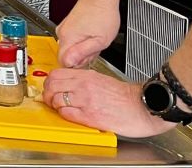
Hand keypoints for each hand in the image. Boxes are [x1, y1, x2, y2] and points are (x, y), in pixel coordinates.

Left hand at [43, 68, 173, 137]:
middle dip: (47, 93)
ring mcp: (86, 101)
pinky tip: (70, 115)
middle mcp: (83, 86)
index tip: (50, 88)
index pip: (55, 74)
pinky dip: (64, 115)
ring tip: (60, 108)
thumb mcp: (101, 80)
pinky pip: (67, 114)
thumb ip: (84, 81)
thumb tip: (68, 84)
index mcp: (86, 76)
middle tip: (50, 99)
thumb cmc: (126, 97)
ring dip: (54, 105)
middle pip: (51, 86)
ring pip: (55, 99)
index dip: (49, 82)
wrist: (143, 107)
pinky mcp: (90, 116)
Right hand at [56, 0, 119, 67]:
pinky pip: (71, 40)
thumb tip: (69, 63)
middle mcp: (62, 32)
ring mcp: (64, 28)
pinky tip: (92, 34)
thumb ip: (83, 54)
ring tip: (95, 39)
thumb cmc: (103, 15)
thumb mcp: (100, 41)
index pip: (64, 63)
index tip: (88, 58)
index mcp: (67, 38)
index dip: (78, 65)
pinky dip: (82, 41)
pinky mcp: (67, 25)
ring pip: (70, 48)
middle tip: (95, 47)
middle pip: (67, 56)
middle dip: (82, 57)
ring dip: (83, 49)